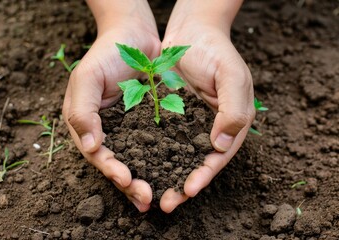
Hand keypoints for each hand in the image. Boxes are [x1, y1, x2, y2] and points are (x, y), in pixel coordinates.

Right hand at [62, 1, 160, 211]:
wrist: (134, 36)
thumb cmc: (105, 54)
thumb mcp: (87, 78)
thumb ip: (83, 112)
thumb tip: (91, 147)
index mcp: (88, 125)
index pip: (98, 154)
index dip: (111, 169)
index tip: (125, 179)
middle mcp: (108, 132)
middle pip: (118, 163)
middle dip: (130, 183)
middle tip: (146, 199)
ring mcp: (130, 129)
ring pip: (138, 160)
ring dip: (147, 178)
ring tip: (158, 198)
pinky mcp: (150, 124)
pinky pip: (157, 145)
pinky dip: (163, 160)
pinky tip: (174, 172)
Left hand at [159, 2, 254, 212]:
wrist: (191, 31)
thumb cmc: (216, 51)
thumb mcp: (232, 77)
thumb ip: (233, 111)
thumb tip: (220, 146)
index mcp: (229, 124)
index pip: (218, 157)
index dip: (204, 175)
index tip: (189, 190)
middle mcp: (207, 129)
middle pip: (195, 163)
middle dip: (181, 184)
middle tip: (166, 204)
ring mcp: (185, 124)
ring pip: (174, 156)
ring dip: (163, 175)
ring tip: (148, 192)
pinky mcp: (166, 115)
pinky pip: (157, 138)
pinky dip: (150, 154)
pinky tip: (137, 166)